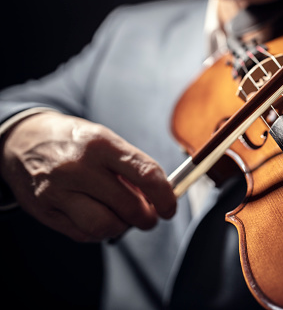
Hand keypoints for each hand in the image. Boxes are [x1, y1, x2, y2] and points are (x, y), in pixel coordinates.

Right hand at [0, 112, 175, 241]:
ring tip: (122, 216)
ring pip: (105, 226)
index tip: (170, 207)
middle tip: (149, 215)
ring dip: (123, 227)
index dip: (165, 196)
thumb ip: (132, 167)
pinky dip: (100, 231)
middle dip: (147, 217)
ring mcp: (58, 191)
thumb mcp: (105, 140)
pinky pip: (84, 234)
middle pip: (129, 206)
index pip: (146, 174)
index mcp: (100, 144)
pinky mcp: (45, 211)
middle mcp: (78, 168)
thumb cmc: (73, 141)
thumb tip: (158, 197)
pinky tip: (99, 216)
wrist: (21, 141)